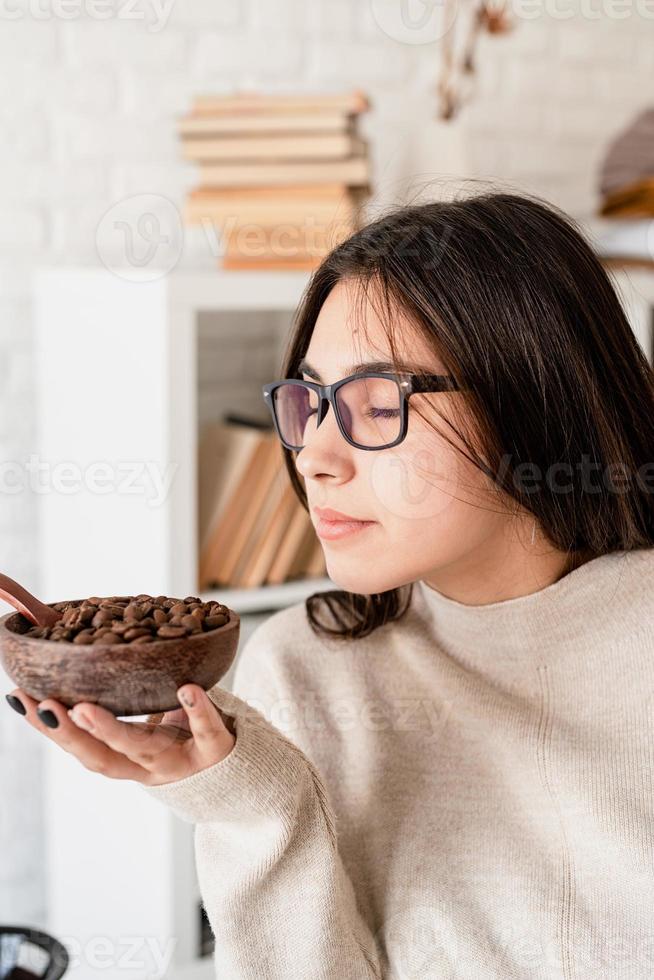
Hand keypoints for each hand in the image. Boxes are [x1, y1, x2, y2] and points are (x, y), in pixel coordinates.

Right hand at [4, 684, 235, 786]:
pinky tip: (186, 688)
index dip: (48, 729)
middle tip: (48, 706)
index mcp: (127, 759)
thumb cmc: (181, 739)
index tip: (20, 698)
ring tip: (85, 706)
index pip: (80, 748)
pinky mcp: (217, 748)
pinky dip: (196, 709)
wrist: (241, 774)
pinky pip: (207, 729)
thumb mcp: (144, 730)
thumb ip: (113, 708)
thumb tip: (64, 667)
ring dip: (112, 728)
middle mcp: (148, 766)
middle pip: (104, 756)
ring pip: (143, 748)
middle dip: (73, 734)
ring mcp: (182, 760)